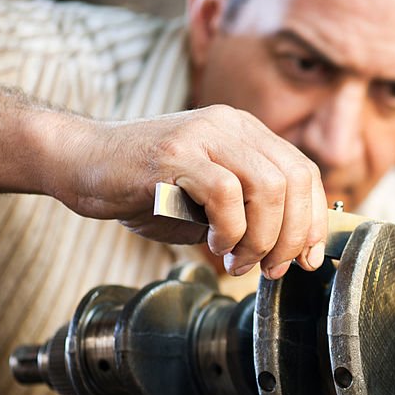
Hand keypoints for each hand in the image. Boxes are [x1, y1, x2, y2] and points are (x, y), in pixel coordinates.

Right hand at [49, 104, 326, 278]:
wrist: (80, 162)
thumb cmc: (143, 187)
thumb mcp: (210, 201)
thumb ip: (250, 215)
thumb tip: (291, 252)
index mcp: (246, 133)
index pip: (304, 173)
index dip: (314, 220)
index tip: (308, 259)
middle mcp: (231, 126)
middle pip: (294, 180)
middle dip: (293, 236)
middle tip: (272, 268)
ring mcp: (203, 134)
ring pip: (268, 187)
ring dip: (262, 238)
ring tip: (239, 261)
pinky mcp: (174, 153)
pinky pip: (226, 193)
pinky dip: (230, 229)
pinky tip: (215, 244)